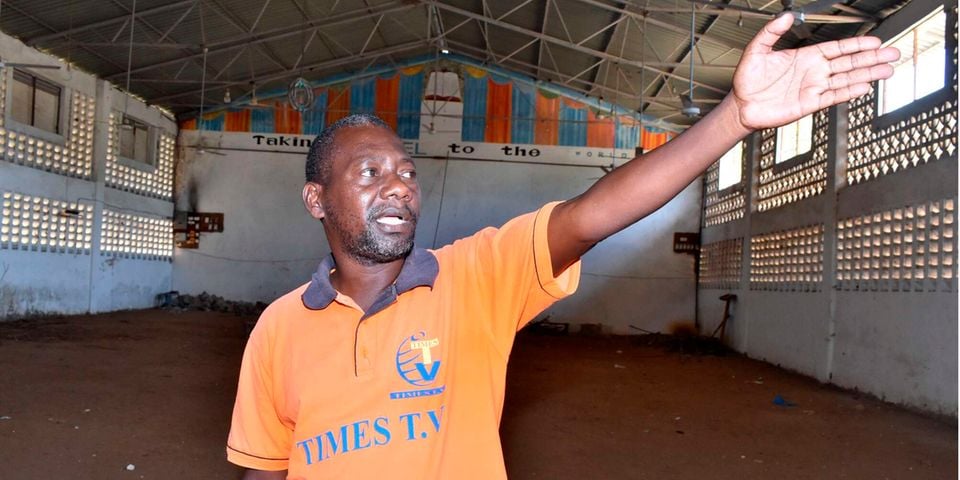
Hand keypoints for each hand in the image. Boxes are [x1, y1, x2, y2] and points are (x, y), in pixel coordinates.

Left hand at [731, 13, 900, 130]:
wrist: (741, 106)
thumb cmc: (747, 80)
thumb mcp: (756, 50)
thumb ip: (771, 33)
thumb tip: (784, 16)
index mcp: (806, 57)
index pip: (838, 49)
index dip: (856, 45)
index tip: (875, 41)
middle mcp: (814, 72)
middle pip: (849, 63)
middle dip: (871, 58)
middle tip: (892, 53)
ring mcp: (813, 88)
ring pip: (846, 79)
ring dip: (867, 74)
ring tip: (887, 70)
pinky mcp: (809, 104)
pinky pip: (833, 96)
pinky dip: (849, 92)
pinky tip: (865, 87)